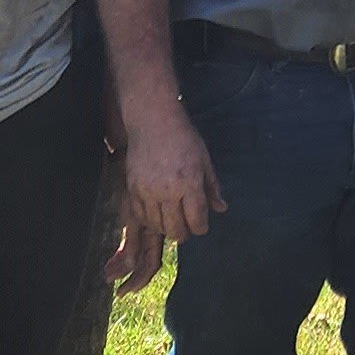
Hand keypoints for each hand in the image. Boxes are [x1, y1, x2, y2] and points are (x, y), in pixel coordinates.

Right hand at [112, 105, 223, 287]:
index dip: (201, 228)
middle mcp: (168, 190)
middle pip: (176, 229)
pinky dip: (149, 220)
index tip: (201, 226)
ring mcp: (148, 191)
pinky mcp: (133, 188)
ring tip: (172, 222)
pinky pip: (140, 216)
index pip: (197, 220)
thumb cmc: (183, 138)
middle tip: (187, 229)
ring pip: (157, 226)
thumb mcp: (204, 159)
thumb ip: (212, 187)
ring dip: (166, 228)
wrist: (153, 121)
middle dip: (184, 233)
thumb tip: (221, 209)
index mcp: (190, 183)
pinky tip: (157, 216)